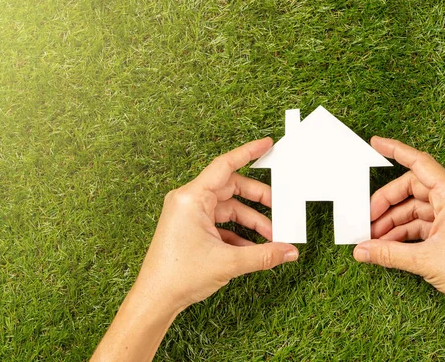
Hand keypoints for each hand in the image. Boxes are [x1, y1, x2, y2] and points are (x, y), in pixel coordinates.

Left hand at [137, 137, 298, 310]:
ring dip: (250, 221)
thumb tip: (288, 251)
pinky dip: (237, 232)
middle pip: (231, 188)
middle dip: (257, 199)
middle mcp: (188, 201)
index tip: (265, 144)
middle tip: (279, 206)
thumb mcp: (228, 262)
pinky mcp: (190, 228)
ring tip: (271, 236)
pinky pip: (220, 222)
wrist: (155, 299)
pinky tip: (253, 247)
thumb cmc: (177, 275)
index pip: (225, 165)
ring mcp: (188, 214)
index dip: (248, 152)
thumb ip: (264, 255)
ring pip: (227, 208)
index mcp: (192, 198)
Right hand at [353, 137, 444, 360]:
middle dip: (387, 204)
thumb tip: (362, 250)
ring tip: (374, 239)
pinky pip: (422, 224)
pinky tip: (388, 245)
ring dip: (393, 223)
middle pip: (412, 190)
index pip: (420, 163)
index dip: (396, 151)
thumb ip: (387, 252)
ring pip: (415, 209)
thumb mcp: (425, 260)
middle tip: (367, 219)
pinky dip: (404, 233)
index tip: (376, 143)